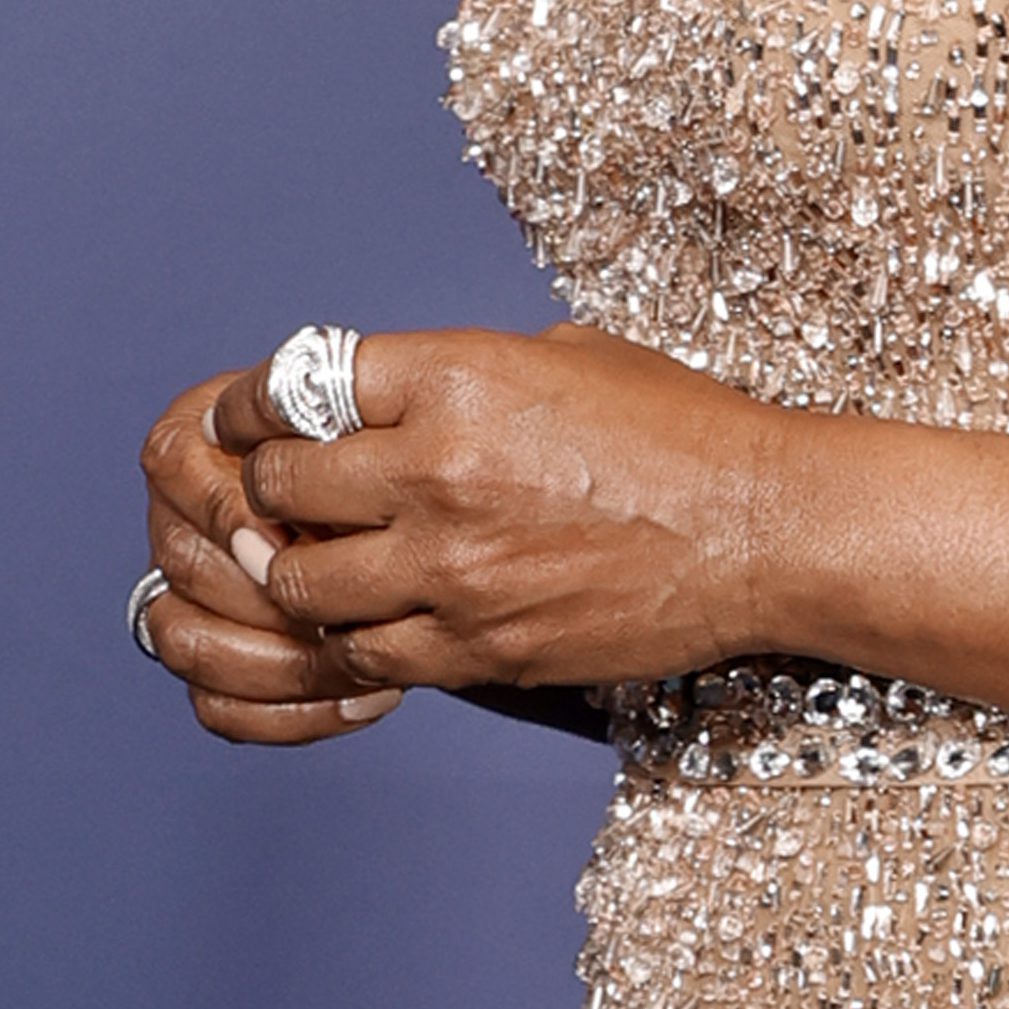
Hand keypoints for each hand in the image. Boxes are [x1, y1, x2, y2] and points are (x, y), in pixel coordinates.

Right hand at [135, 368, 406, 746]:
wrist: (407, 502)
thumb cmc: (388, 447)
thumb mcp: (367, 427)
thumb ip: (337, 444)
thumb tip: (336, 519)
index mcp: (191, 442)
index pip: (177, 469)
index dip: (235, 504)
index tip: (309, 527)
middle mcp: (174, 519)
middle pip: (185, 565)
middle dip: (273, 593)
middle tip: (354, 602)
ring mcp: (182, 594)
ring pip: (187, 645)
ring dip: (282, 663)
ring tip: (367, 658)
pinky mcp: (214, 660)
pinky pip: (220, 708)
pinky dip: (292, 714)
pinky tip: (366, 697)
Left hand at [216, 323, 778, 695]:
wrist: (760, 528)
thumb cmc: (676, 431)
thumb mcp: (560, 355)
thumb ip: (460, 372)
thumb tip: (388, 391)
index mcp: (454, 378)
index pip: (296, 384)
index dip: (255, 405)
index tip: (248, 419)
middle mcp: (437, 470)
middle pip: (281, 488)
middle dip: (263, 492)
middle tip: (269, 498)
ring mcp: (456, 570)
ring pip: (304, 586)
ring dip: (296, 573)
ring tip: (315, 562)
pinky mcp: (483, 648)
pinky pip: (371, 653)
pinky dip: (356, 637)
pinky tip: (376, 617)